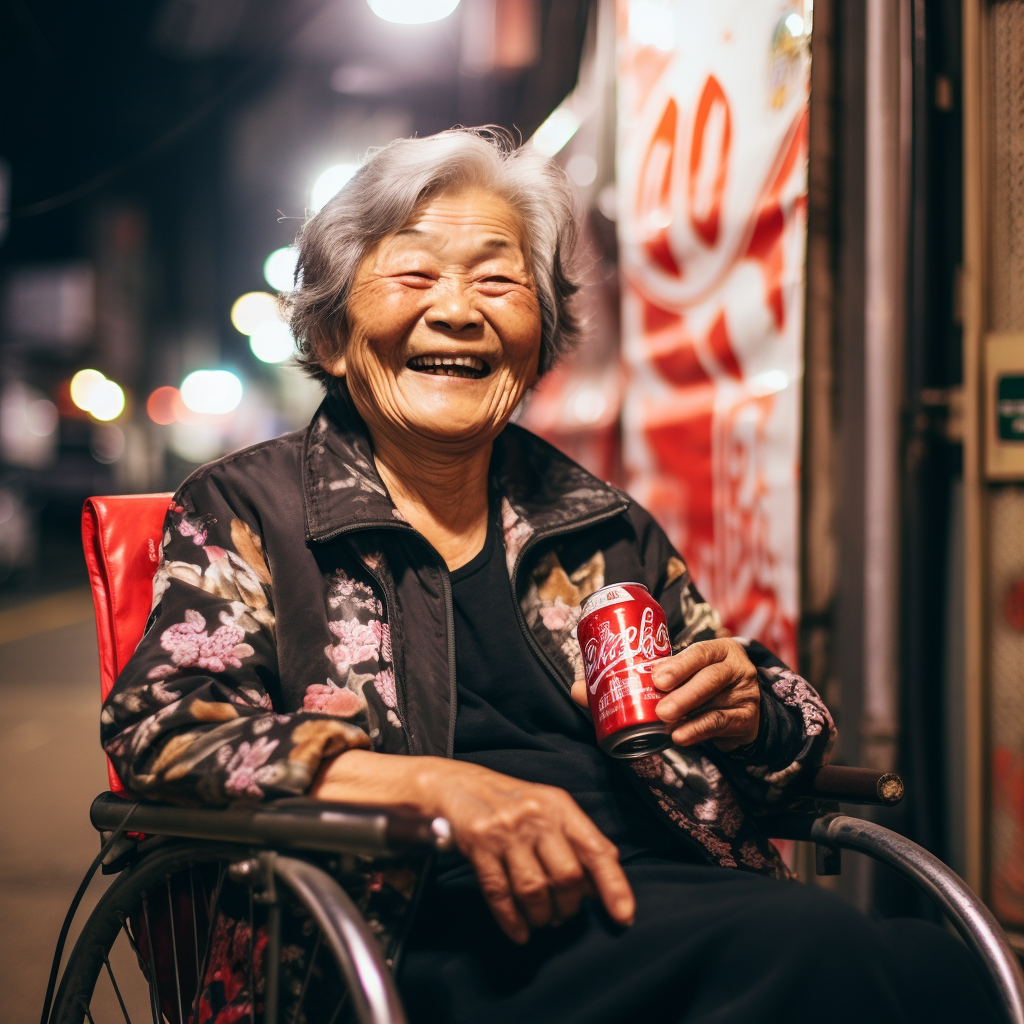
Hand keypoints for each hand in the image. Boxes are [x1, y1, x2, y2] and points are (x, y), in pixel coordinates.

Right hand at [430, 761, 634, 943]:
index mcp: (560, 807)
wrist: (460, 786)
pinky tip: (519, 931)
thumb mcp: (551, 811)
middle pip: (566, 876)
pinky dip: (511, 920)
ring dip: (541, 915)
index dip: (613, 886)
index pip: (596, 850)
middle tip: (563, 914)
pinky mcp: (479, 845)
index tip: (624, 916)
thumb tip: (602, 887)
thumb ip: (579, 842)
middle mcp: (536, 816)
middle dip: (568, 907)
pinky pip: (499, 893)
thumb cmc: (514, 804)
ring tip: (542, 919)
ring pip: (534, 889)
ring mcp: (506, 830)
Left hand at [651, 638, 759, 749]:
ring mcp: (746, 692)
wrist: (742, 707)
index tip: (658, 680)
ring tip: (666, 723)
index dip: (678, 666)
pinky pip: (720, 723)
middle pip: (711, 678)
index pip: (700, 653)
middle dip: (682, 694)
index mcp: (722, 649)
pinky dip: (697, 730)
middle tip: (661, 709)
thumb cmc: (710, 683)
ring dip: (687, 715)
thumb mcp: (697, 669)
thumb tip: (649, 673)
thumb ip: (676, 669)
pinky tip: (680, 735)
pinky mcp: (747, 717)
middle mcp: (737, 667)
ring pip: (715, 703)